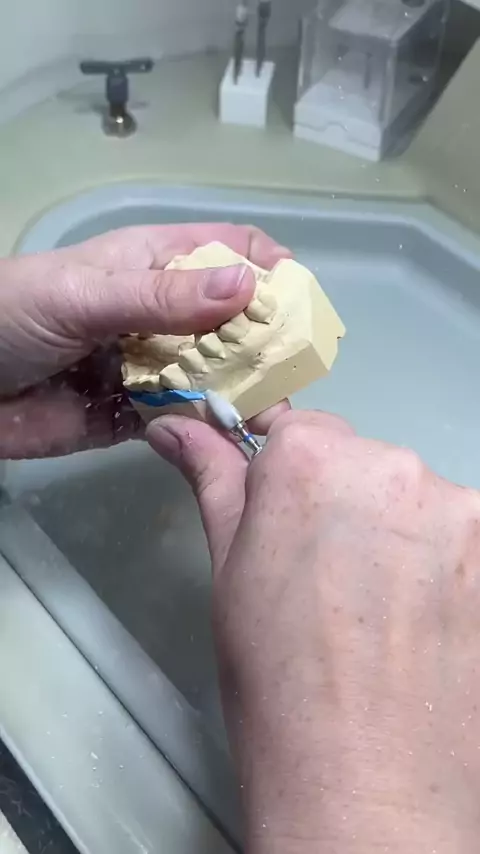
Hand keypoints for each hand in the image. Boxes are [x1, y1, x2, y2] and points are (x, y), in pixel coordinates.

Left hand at [0, 223, 289, 457]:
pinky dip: (208, 428)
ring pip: (217, 375)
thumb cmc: (14, 316)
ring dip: (244, 391)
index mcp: (155, 264)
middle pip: (235, 321)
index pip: (230, 250)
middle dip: (267, 341)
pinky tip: (229, 440)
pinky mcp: (139, 415)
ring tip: (272, 413)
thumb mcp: (87, 296)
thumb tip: (249, 287)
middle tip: (293, 374)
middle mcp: (164, 314)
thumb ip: (163, 298)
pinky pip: (186, 420)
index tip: (300, 303)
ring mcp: (153, 366)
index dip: (270, 268)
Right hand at [149, 410, 479, 852]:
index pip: (297, 429)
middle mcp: (393, 466)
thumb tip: (176, 428)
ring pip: (412, 498)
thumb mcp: (230, 572)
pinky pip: (457, 536)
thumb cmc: (279, 683)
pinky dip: (438, 564)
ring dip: (395, 533)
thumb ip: (213, 480)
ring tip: (374, 608)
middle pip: (360, 461)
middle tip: (325, 579)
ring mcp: (458, 509)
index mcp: (311, 461)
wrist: (365, 786)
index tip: (286, 515)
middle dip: (341, 504)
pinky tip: (418, 619)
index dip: (285, 476)